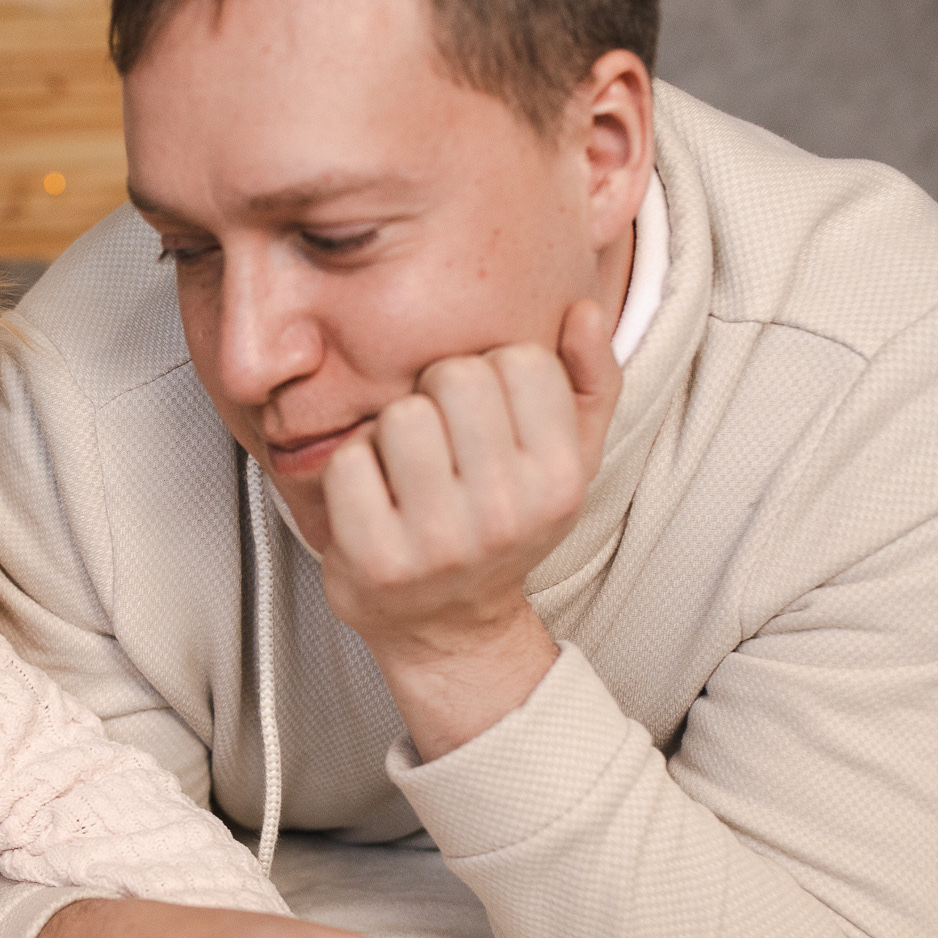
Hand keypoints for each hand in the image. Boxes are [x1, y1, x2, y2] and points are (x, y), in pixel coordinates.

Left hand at [319, 300, 621, 758]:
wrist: (448, 627)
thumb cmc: (501, 525)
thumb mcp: (565, 460)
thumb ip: (590, 381)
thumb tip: (584, 311)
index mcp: (561, 479)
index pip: (521, 360)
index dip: (492, 372)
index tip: (484, 416)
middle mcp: (508, 514)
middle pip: (456, 376)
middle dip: (437, 393)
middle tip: (438, 440)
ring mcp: (440, 542)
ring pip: (401, 414)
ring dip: (391, 431)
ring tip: (404, 468)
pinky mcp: (377, 561)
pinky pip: (348, 462)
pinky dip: (350, 470)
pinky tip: (372, 497)